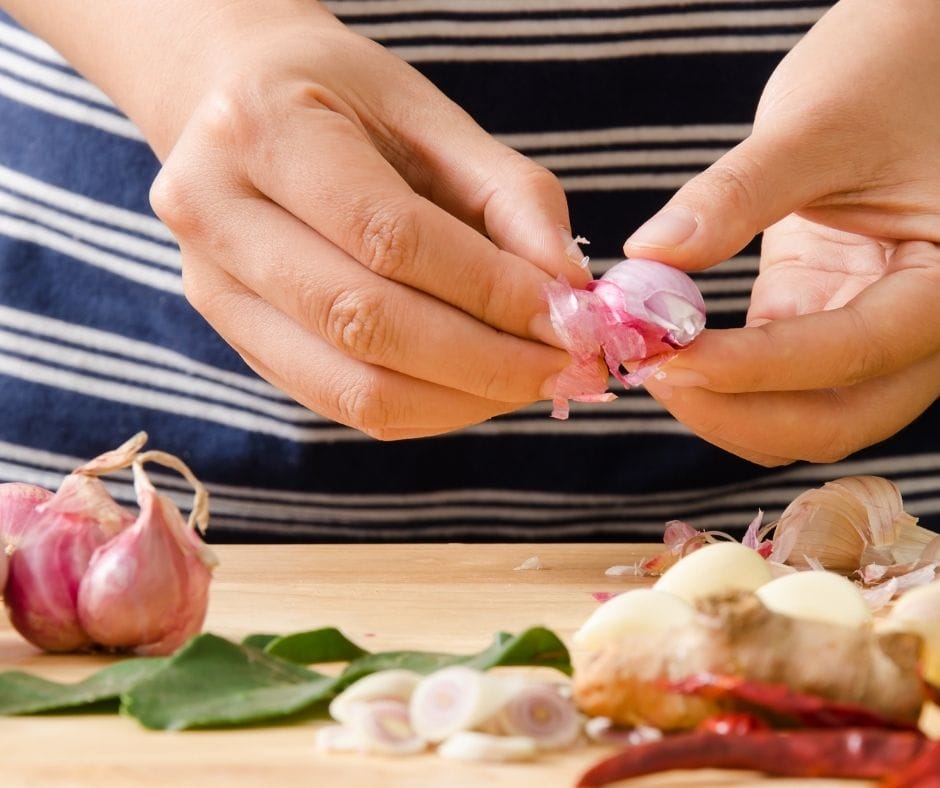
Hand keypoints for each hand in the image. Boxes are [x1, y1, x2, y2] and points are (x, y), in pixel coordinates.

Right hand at [7, 0, 590, 438]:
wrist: (246, 111)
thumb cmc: (347, 103)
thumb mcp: (432, 117)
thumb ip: (510, 195)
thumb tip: (569, 287)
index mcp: (261, 130)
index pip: (390, 236)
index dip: (491, 289)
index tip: (571, 317)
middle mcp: (214, 214)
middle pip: (364, 323)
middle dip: (484, 361)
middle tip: (564, 364)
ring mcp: (212, 289)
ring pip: (351, 386)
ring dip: (460, 398)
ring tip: (530, 380)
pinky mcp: (237, 340)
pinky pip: (340, 403)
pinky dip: (424, 408)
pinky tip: (476, 388)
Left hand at [621, 0, 939, 464]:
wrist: (904, 60)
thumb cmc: (886, 72)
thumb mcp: (817, 126)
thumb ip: (736, 195)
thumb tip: (649, 254)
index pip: (855, 352)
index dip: (756, 368)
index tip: (670, 357)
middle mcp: (923, 326)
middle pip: (836, 420)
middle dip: (738, 412)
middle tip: (653, 374)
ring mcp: (871, 331)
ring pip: (803, 416)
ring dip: (725, 407)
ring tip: (650, 362)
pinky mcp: (823, 318)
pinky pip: (776, 381)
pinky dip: (721, 378)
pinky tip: (668, 348)